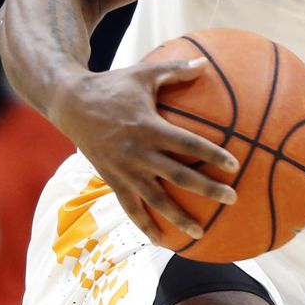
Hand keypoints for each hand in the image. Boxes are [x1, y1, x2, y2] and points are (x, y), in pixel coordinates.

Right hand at [51, 58, 238, 242]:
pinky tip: (162, 241)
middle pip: (179, 176)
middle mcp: (138, 153)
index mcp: (149, 127)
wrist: (71, 104)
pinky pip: (131, 209)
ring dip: (179, 217)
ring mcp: (125, 170)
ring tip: (201, 232)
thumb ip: (176, 70)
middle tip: (232, 198)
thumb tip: (206, 63)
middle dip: (207, 188)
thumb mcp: (144, 73)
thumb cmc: (113, 86)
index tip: (234, 165)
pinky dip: (145, 226)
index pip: (187, 144)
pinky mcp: (112, 180)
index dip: (211, 154)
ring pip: (156, 200)